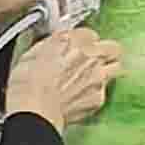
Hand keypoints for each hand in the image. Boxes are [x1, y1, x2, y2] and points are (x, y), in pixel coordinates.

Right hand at [5, 26, 120, 129]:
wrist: (34, 111)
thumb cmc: (28, 84)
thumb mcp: (32, 53)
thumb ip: (52, 43)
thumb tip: (56, 43)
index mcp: (76, 41)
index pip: (91, 34)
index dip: (83, 41)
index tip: (77, 46)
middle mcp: (92, 57)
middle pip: (114, 48)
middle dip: (106, 52)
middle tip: (96, 57)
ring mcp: (99, 79)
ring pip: (116, 68)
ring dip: (108, 70)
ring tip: (94, 76)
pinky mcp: (99, 99)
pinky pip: (104, 92)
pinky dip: (95, 93)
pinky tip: (81, 96)